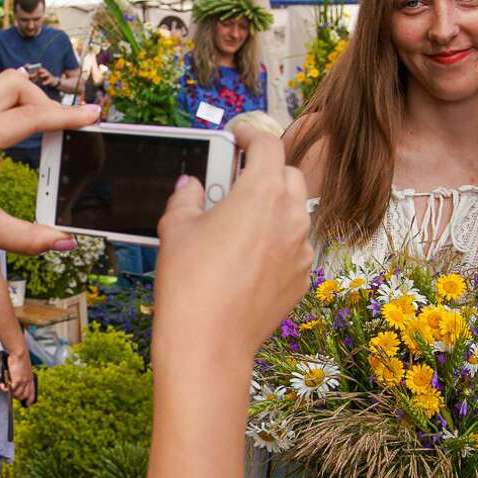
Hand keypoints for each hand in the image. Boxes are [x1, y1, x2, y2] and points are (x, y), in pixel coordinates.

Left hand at [0, 71, 99, 270]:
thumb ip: (28, 237)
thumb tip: (66, 241)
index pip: (30, 118)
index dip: (68, 115)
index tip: (93, 115)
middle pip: (14, 83)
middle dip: (44, 99)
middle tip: (61, 128)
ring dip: (21, 96)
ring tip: (39, 126)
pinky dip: (2, 101)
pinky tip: (9, 129)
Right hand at [5, 348, 36, 403]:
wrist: (19, 352)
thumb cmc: (19, 357)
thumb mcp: (23, 368)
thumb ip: (21, 375)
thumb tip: (13, 382)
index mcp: (31, 378)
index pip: (32, 393)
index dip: (30, 400)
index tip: (27, 404)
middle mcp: (28, 381)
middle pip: (24, 396)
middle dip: (17, 397)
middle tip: (10, 392)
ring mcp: (23, 382)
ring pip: (17, 395)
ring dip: (11, 393)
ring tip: (6, 387)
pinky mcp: (17, 380)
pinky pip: (11, 390)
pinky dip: (5, 389)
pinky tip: (3, 385)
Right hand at [152, 127, 311, 367]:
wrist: (209, 343)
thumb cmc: (190, 283)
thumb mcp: (176, 229)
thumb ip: (186, 198)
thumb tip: (190, 186)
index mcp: (262, 192)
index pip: (267, 144)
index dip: (251, 134)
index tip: (237, 136)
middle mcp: (290, 216)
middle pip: (288, 174)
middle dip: (264, 170)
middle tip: (234, 179)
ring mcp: (301, 249)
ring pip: (294, 212)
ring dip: (272, 206)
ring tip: (239, 221)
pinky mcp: (302, 278)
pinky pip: (294, 246)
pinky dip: (276, 241)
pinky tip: (247, 257)